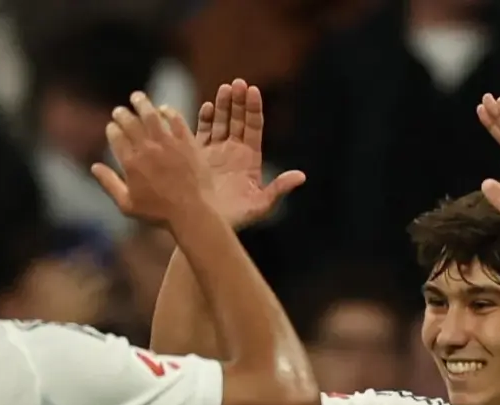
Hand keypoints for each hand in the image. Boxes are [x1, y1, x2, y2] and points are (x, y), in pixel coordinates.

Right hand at [90, 92, 211, 225]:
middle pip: (131, 123)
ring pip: (151, 115)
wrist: (192, 211)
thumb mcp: (127, 204)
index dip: (112, 129)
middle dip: (122, 114)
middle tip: (120, 110)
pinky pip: (176, 119)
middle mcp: (147, 149)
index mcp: (131, 163)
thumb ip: (109, 184)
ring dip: (142, 104)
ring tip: (137, 97)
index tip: (111, 126)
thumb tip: (93, 167)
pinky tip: (163, 108)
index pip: (117, 137)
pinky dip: (168, 111)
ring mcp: (168, 143)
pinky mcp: (187, 141)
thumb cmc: (159, 213)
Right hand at [193, 79, 305, 229]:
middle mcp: (234, 152)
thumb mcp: (261, 206)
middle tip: (238, 83)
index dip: (254, 109)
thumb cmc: (235, 220)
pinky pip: (201, 134)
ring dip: (222, 105)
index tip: (253, 91)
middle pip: (238, 120)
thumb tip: (301, 177)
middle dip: (238, 101)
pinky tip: (206, 107)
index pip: (254, 127)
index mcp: (250, 158)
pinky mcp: (198, 157)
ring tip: (224, 88)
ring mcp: (216, 153)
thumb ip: (278, 189)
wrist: (205, 226)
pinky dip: (203, 120)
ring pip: (220, 123)